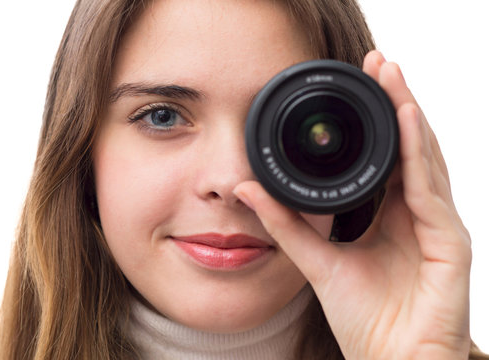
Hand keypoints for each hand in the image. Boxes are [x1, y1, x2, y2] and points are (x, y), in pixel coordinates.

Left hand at [234, 50, 471, 359]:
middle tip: (377, 62)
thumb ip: (286, 223)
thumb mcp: (316, 260)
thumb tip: (248, 188)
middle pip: (409, 146)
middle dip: (394, 101)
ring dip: (408, 112)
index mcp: (390, 215)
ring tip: (391, 74)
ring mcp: (437, 225)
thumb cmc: (363, 318)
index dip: (376, 119)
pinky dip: (420, 152)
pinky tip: (407, 118)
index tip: (357, 85)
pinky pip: (431, 190)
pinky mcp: (451, 242)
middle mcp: (416, 213)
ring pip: (425, 157)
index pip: (387, 155)